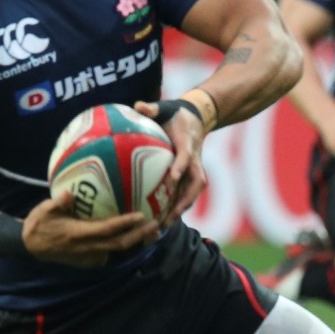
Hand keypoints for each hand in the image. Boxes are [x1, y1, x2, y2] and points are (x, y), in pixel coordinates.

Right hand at [21, 191, 159, 267]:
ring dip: (138, 243)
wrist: (31, 247)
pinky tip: (138, 236)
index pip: (107, 230)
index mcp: (78, 234)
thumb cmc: (38, 224)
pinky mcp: (90, 261)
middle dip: (140, 236)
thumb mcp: (43, 210)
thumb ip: (58, 203)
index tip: (141, 215)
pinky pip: (113, 252)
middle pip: (120, 244)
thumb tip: (69, 193)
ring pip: (119, 251)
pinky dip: (127, 245)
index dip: (125, 224)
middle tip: (157, 224)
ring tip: (155, 232)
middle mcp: (87, 249)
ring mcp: (90, 257)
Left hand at [134, 99, 207, 225]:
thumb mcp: (165, 107)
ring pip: (192, 194)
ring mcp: (195, 170)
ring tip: (163, 226)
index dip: (182, 166)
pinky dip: (175, 209)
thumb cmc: (175, 114)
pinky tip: (158, 222)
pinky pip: (185, 195)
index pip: (186, 155)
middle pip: (196, 183)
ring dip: (180, 210)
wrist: (196, 118)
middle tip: (169, 215)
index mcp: (188, 142)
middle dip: (185, 200)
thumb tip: (138, 107)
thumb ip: (152, 108)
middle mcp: (195, 159)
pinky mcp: (191, 177)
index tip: (173, 177)